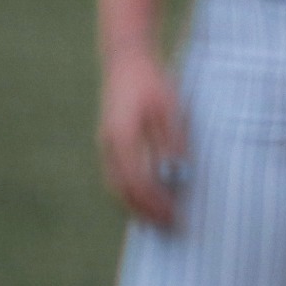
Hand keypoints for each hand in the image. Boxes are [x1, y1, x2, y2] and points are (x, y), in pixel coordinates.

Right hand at [98, 47, 187, 227]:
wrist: (127, 59)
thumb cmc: (152, 81)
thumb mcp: (169, 109)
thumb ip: (171, 143)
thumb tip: (178, 176)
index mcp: (123, 139)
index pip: (138, 184)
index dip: (156, 204)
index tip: (174, 217)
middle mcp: (109, 146)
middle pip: (123, 191)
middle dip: (144, 212)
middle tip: (167, 227)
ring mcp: (106, 144)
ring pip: (117, 185)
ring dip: (135, 204)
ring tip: (158, 218)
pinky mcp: (110, 140)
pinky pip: (117, 174)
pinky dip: (130, 190)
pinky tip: (148, 194)